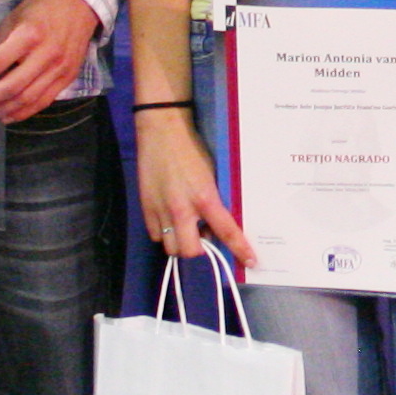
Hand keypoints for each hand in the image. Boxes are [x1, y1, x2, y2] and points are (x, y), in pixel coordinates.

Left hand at [0, 0, 100, 124]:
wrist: (79, 6)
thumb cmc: (42, 9)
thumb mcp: (15, 18)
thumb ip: (0, 42)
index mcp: (29, 35)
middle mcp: (46, 54)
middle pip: (11, 87)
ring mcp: (59, 69)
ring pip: (27, 99)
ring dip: (3, 109)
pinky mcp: (67, 78)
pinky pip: (43, 101)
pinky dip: (24, 112)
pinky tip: (8, 115)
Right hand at [132, 112, 253, 273]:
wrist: (162, 132)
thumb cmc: (192, 151)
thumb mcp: (211, 175)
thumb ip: (213, 201)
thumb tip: (215, 224)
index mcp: (205, 198)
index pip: (226, 231)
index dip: (239, 249)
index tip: (250, 262)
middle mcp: (182, 210)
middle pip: (190, 251)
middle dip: (199, 249)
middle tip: (203, 235)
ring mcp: (161, 211)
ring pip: (170, 247)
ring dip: (180, 242)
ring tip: (186, 226)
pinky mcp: (145, 208)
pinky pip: (155, 235)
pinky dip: (164, 233)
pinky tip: (170, 219)